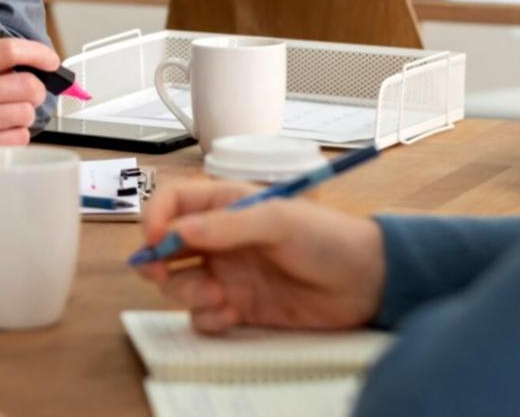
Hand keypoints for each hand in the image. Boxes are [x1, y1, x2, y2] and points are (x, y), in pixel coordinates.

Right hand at [0, 37, 57, 184]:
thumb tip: (35, 68)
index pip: (9, 50)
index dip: (38, 53)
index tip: (51, 61)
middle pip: (28, 85)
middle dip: (36, 92)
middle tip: (28, 97)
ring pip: (27, 114)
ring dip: (23, 118)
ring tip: (4, 120)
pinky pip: (19, 139)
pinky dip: (16, 138)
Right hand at [136, 180, 386, 333]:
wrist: (366, 282)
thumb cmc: (327, 238)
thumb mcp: (278, 220)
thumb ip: (227, 225)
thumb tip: (178, 230)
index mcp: (224, 204)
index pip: (171, 202)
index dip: (154, 217)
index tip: (153, 239)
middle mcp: (219, 239)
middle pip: (164, 247)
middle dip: (156, 262)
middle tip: (162, 274)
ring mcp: (227, 273)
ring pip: (179, 284)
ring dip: (187, 292)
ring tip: (219, 296)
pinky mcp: (238, 307)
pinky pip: (202, 315)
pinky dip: (208, 317)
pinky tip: (232, 313)